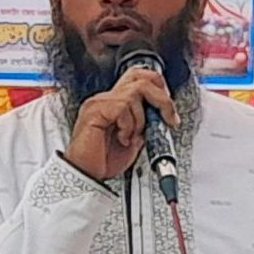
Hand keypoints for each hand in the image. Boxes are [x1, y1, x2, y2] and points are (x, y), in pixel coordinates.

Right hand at [63, 62, 177, 182]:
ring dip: (141, 119)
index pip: (138, 78)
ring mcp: (99, 102)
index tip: (167, 109)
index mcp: (113, 103)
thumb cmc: (102, 161)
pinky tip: (122, 139)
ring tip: (131, 137)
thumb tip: (159, 118)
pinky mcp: (95, 110)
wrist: (85, 175)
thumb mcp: (133, 141)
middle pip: (141, 77)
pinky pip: (123, 107)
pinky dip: (128, 125)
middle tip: (169, 116)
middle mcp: (105, 99)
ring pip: (136, 92)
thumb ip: (143, 125)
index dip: (158, 88)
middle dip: (162, 97)